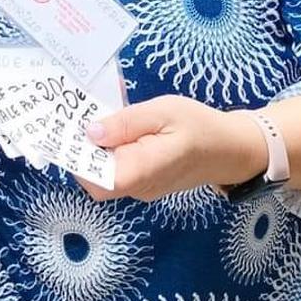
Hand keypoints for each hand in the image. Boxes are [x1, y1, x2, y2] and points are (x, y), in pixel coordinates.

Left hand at [78, 96, 266, 202]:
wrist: (231, 149)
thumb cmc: (199, 126)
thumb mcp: (162, 112)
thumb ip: (125, 123)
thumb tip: (90, 132)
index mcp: (141, 171)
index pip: (93, 178)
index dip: (76, 156)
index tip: (68, 128)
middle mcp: (137, 188)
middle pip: (93, 179)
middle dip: (81, 150)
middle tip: (78, 116)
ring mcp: (140, 189)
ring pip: (103, 175)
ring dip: (95, 149)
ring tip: (96, 116)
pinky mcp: (144, 183)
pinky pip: (118, 171)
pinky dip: (110, 152)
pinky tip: (115, 128)